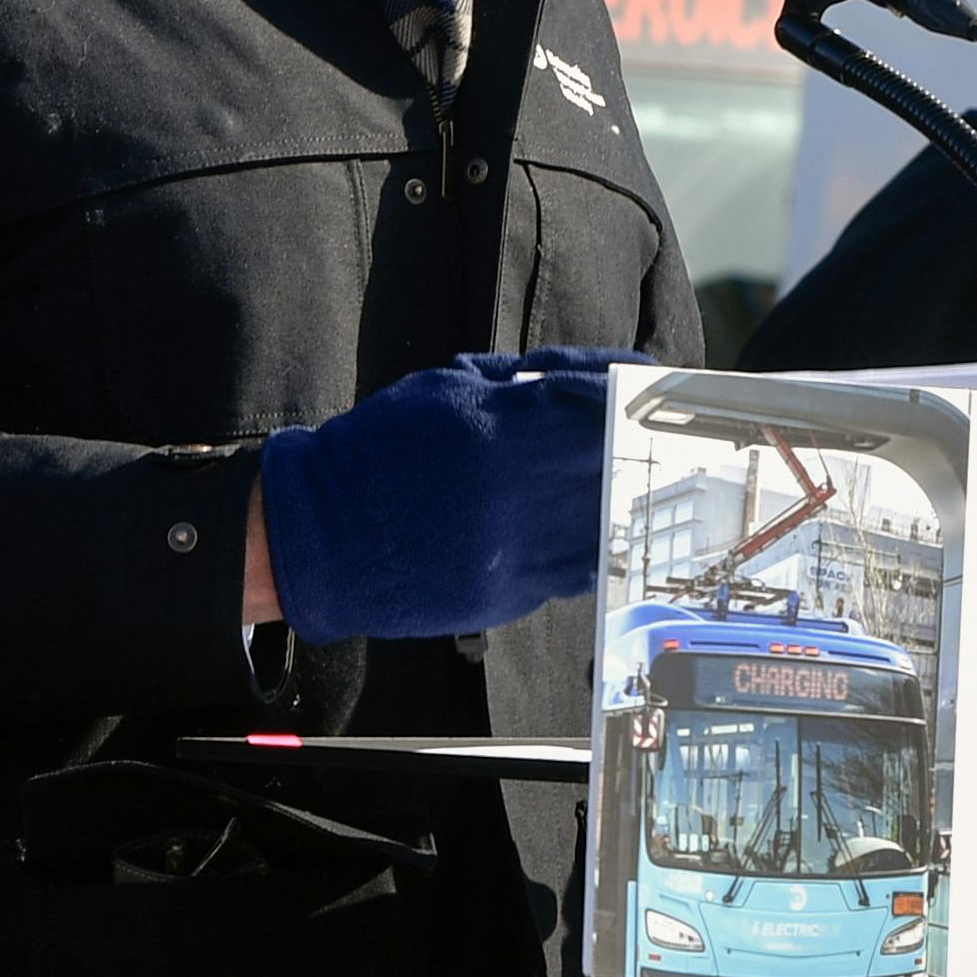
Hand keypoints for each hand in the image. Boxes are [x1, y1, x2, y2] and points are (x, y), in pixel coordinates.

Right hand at [252, 349, 636, 640]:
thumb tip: (580, 383)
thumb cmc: (379, 451)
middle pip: (618, 465)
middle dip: (636, 447)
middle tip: (651, 438)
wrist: (325, 534)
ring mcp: (520, 548)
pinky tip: (582, 531)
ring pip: (608, 525)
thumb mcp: (442, 390)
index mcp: (503, 426)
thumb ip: (516, 386)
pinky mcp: (512, 594)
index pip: (601, 403)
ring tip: (626, 487)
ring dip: (621, 503)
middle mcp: (522, 489)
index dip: (631, 392)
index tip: (644, 387)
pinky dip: (588, 548)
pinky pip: (574, 569)